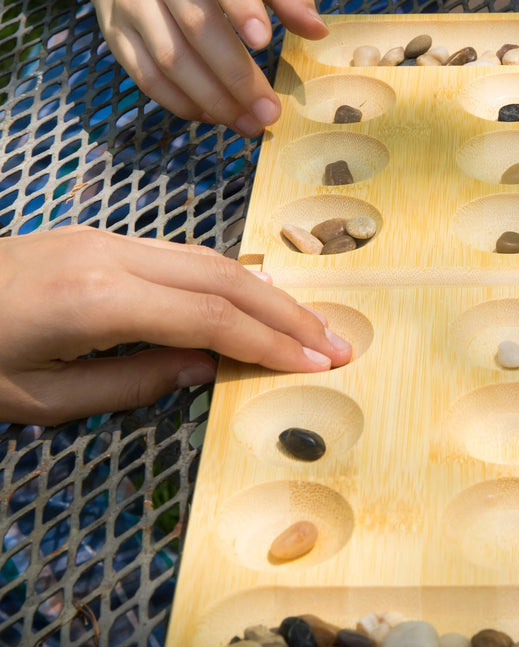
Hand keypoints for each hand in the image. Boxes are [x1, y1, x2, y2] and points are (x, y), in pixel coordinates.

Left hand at [0, 226, 350, 424]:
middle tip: (336, 343)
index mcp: (97, 300)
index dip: (271, 342)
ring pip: (211, 259)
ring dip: (268, 293)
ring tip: (309, 326)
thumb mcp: (46, 400)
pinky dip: (233, 280)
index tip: (318, 363)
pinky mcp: (103, 239)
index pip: (211, 318)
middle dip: (288, 313)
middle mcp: (112, 256)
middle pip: (225, 277)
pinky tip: (257, 299)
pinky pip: (186, 256)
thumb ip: (135, 383)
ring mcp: (108, 240)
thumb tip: (207, 368)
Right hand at [91, 0, 327, 135]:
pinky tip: (214, 117)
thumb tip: (316, 31)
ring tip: (248, 124)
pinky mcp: (115, 33)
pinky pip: (146, 78)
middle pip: (197, 28)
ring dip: (213, 100)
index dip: (240, 7)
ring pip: (170, 60)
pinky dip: (181, 104)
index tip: (263, 39)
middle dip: (237, 76)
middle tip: (270, 112)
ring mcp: (130, 5)